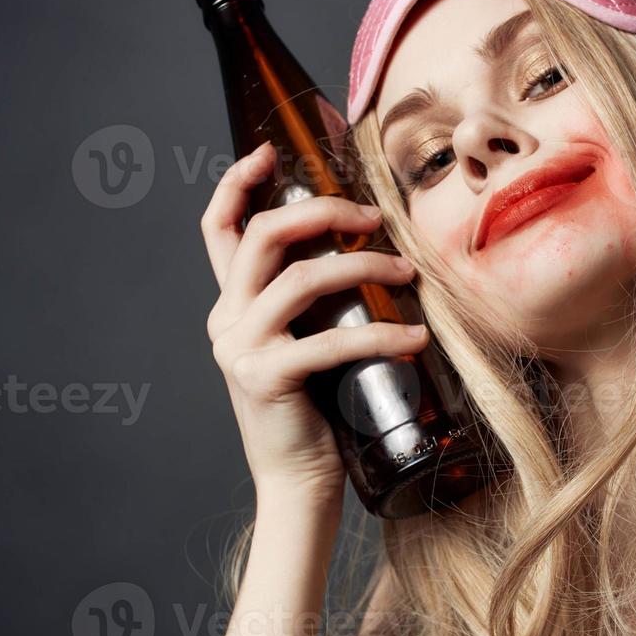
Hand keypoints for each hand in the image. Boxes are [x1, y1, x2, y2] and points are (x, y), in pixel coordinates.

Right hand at [198, 141, 428, 502]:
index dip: (236, 184)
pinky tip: (417, 336)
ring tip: (409, 274)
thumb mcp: (308, 345)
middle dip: (324, 212)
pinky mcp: (266, 378)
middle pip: (266, 235)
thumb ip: (316, 307)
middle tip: (375, 217)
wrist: (300, 482)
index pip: (218, 229)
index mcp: (232, 304)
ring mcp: (241, 348)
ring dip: (365, 267)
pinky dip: (382, 334)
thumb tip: (371, 255)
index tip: (268, 152)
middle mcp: (226, 319)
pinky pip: (331, 342)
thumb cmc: (318, 410)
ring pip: (303, 279)